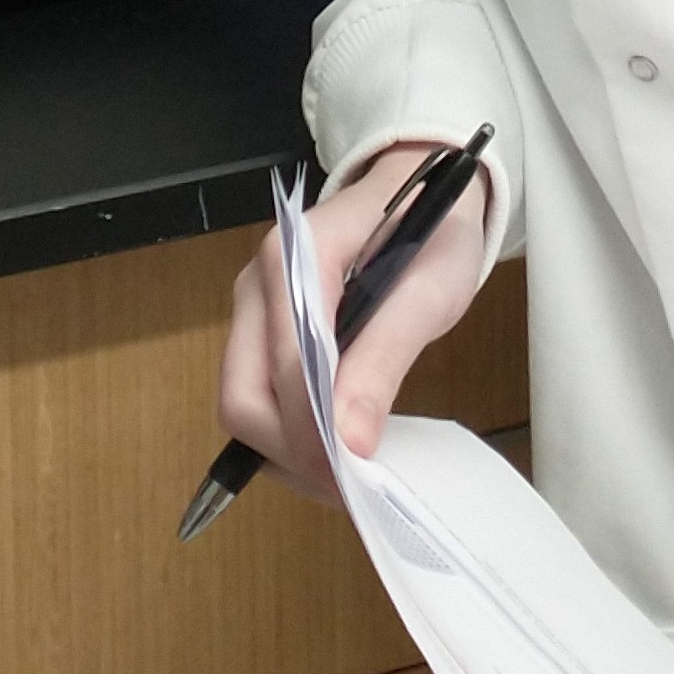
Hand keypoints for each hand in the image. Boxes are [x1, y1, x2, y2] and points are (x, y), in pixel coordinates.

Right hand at [216, 143, 491, 500]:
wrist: (422, 189)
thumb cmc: (431, 232)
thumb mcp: (427, 292)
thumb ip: (384, 360)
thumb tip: (350, 441)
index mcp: (296, 255)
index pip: (285, 366)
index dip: (313, 431)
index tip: (352, 477)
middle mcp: (260, 282)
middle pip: (242, 393)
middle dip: (289, 450)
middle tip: (348, 485)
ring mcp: (254, 307)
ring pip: (242, 402)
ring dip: (285, 450)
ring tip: (345, 471)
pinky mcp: (261, 329)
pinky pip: (256, 394)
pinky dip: (286, 432)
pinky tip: (331, 445)